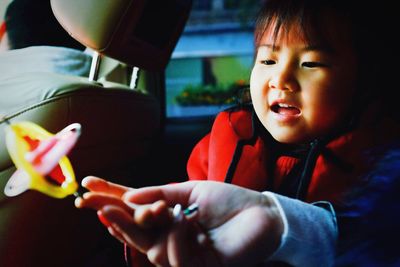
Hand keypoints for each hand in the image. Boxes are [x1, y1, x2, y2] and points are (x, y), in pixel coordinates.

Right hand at [76, 177, 283, 266]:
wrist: (262, 213)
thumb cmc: (230, 200)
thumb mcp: (191, 191)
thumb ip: (159, 194)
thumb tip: (127, 197)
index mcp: (169, 218)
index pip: (134, 213)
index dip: (111, 201)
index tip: (87, 188)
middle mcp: (172, 237)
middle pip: (136, 235)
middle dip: (117, 222)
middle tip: (100, 207)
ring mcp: (184, 254)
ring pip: (151, 250)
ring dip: (152, 228)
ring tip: (165, 210)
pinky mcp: (199, 266)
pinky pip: (176, 258)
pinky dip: (177, 238)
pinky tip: (185, 222)